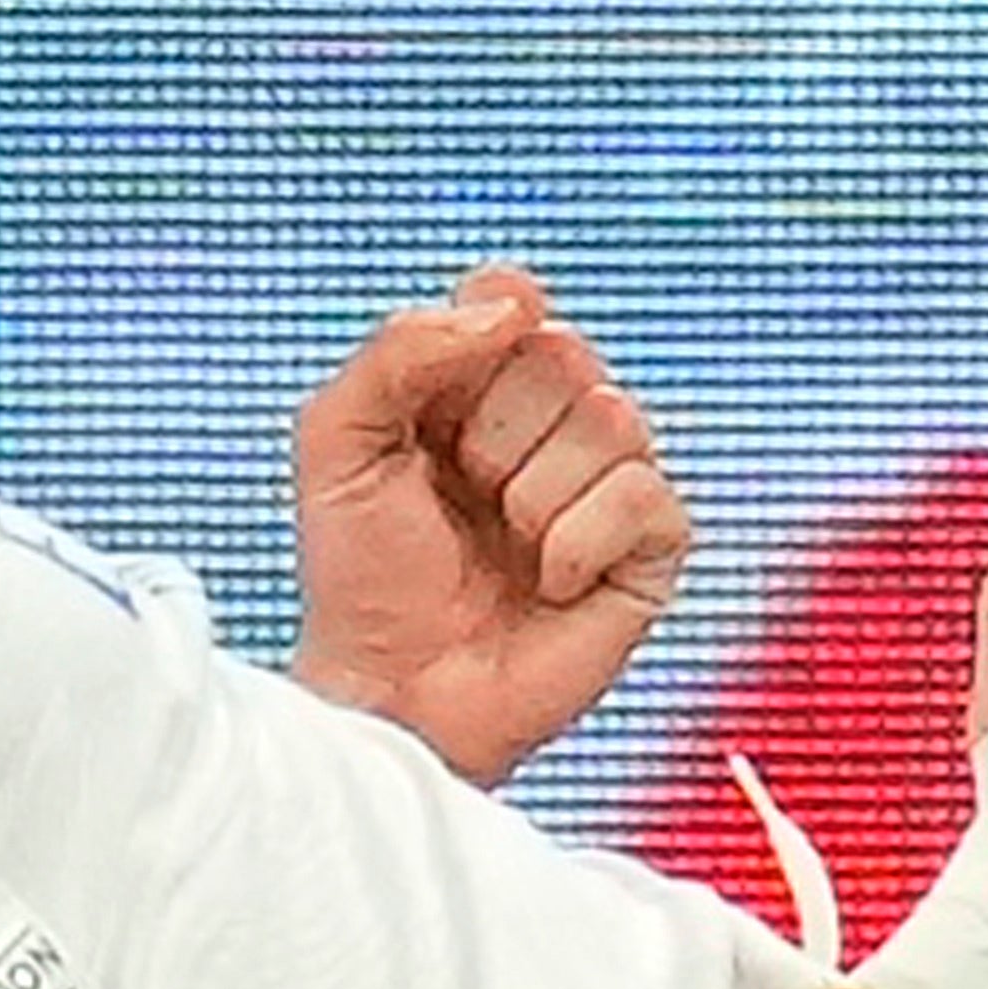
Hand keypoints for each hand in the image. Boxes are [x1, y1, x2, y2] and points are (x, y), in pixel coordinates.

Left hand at [285, 262, 692, 785]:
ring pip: (611, 417)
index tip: (431, 418)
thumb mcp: (337, 442)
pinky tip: (549, 587)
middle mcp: (554, 423)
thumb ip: (398, 349)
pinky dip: (580, 543)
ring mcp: (609, 484)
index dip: (478, 341)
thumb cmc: (362, 577)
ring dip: (533, 496)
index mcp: (480, 384)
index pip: (512, 298)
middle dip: (493, 435)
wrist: (394, 690)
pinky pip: (645, 495)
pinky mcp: (650, 551)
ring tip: (503, 550)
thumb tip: (513, 308)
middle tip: (461, 500)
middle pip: (564, 353)